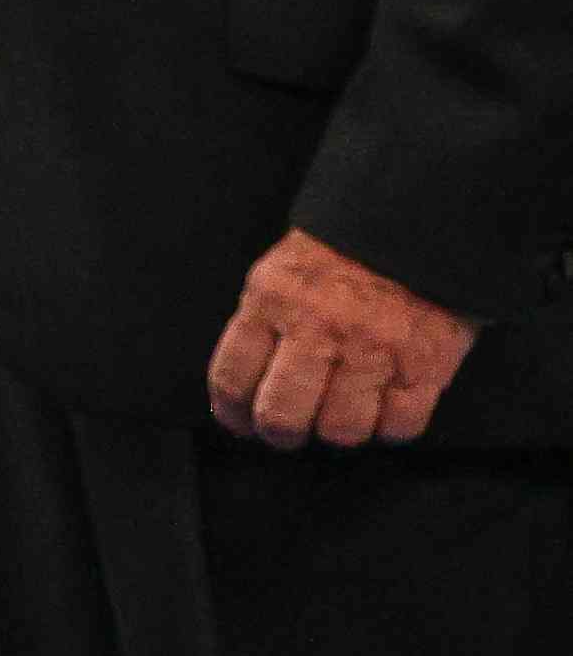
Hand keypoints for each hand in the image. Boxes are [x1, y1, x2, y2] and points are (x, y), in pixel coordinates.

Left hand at [206, 228, 477, 447]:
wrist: (418, 223)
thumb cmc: (344, 251)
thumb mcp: (283, 271)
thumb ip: (263, 323)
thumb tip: (244, 386)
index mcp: (272, 300)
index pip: (232, 375)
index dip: (231, 411)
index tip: (238, 422)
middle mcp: (318, 328)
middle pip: (282, 413)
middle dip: (279, 433)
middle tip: (286, 432)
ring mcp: (373, 349)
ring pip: (341, 429)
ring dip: (337, 432)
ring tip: (338, 416)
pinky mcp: (424, 366)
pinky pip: (399, 427)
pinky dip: (389, 428)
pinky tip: (382, 410)